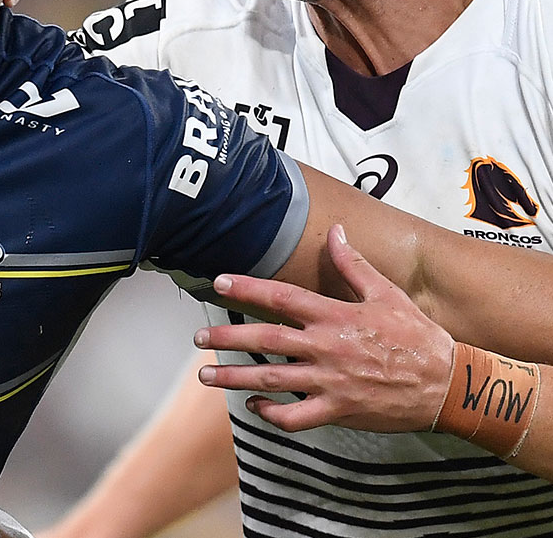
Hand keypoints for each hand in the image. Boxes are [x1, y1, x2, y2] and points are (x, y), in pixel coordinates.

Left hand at [195, 225, 453, 432]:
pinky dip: (270, 413)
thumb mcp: (388, 293)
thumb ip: (354, 264)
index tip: (218, 282)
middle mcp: (327, 348)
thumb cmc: (418, 336)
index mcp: (336, 316)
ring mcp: (330, 382)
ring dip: (234, 379)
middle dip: (227, 338)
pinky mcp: (338, 411)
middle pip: (266, 340)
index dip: (247, 288)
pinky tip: (253, 406)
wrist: (449, 384)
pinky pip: (295, 416)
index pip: (282, 297)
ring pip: (271, 380)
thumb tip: (335, 231)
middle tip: (197, 338)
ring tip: (206, 375)